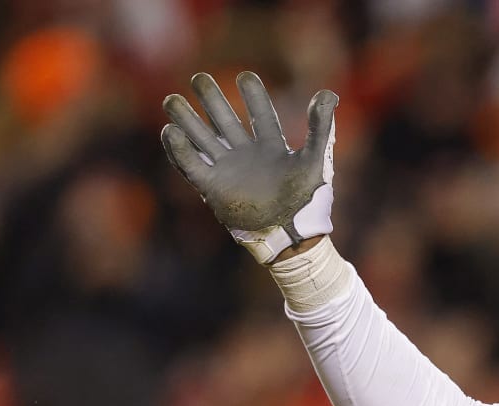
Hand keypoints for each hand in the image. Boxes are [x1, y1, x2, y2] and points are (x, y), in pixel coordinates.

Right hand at [161, 71, 337, 263]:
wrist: (292, 236)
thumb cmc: (307, 200)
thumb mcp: (315, 160)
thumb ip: (320, 128)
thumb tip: (328, 93)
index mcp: (273, 149)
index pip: (261, 115)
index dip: (253, 95)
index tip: (245, 76)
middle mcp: (248, 156)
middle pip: (225, 121)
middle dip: (212, 100)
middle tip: (199, 78)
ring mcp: (230, 171)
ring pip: (203, 139)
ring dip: (187, 120)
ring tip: (172, 100)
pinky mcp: (214, 189)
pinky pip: (192, 166)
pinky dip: (179, 151)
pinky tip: (169, 132)